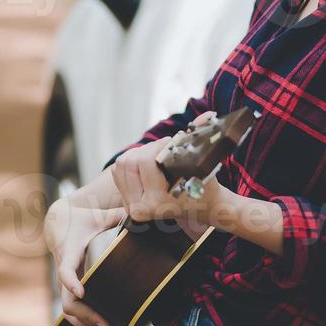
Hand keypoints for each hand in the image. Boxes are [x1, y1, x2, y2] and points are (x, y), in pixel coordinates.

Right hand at [44, 196, 124, 325]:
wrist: (58, 222)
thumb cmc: (81, 219)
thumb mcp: (97, 215)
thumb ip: (117, 215)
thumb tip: (139, 212)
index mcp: (70, 252)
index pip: (65, 270)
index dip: (71, 282)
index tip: (82, 292)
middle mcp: (64, 269)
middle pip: (68, 300)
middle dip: (87, 314)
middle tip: (108, 324)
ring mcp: (64, 281)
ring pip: (67, 309)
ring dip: (85, 322)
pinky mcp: (67, 286)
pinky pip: (69, 308)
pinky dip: (80, 321)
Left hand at [111, 112, 229, 229]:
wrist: (203, 208)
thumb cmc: (205, 188)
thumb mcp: (204, 166)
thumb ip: (201, 140)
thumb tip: (208, 115)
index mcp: (157, 203)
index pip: (145, 161)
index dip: (160, 146)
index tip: (173, 143)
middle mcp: (141, 209)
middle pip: (128, 161)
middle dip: (149, 148)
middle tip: (165, 147)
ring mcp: (131, 207)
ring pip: (121, 164)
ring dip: (139, 153)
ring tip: (158, 155)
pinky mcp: (127, 202)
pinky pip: (118, 171)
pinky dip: (132, 161)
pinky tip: (147, 164)